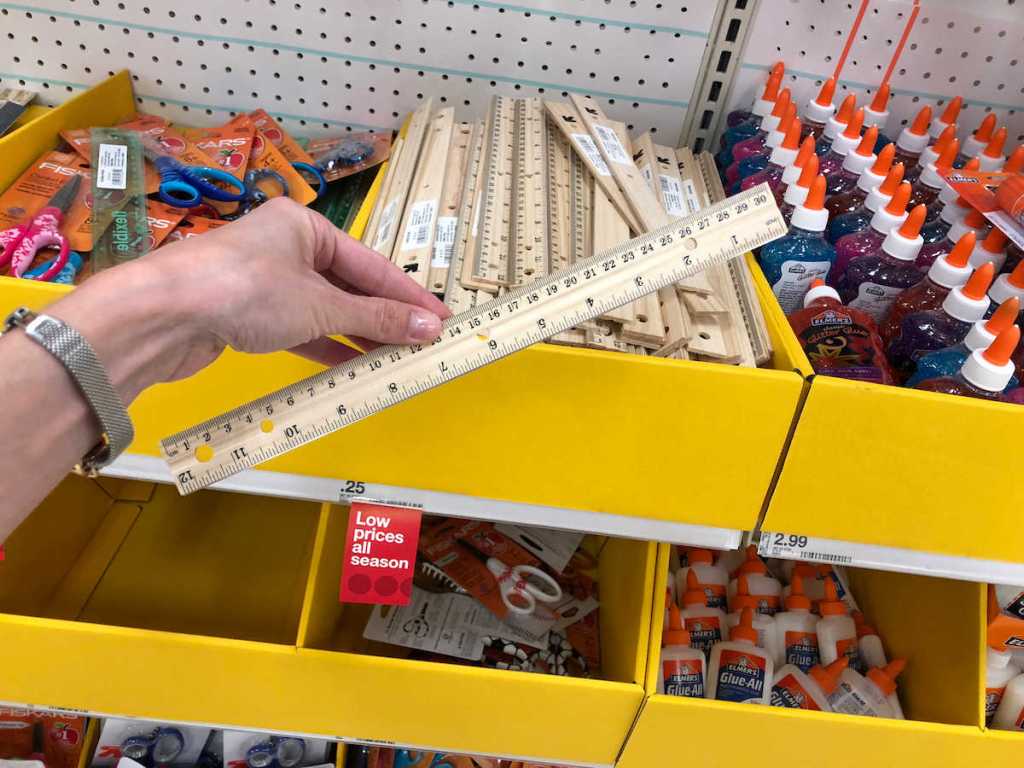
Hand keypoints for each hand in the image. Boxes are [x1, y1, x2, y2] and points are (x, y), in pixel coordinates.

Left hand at [49, 197, 451, 403]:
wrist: (162, 315)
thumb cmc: (247, 291)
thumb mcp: (321, 304)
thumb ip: (375, 318)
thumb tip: (428, 328)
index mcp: (305, 226)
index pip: (371, 264)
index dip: (408, 296)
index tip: (441, 320)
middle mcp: (285, 247)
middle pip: (348, 285)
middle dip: (384, 317)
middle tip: (423, 344)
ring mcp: (263, 282)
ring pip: (323, 310)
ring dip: (357, 335)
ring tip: (394, 359)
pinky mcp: (245, 314)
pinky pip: (297, 329)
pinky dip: (324, 346)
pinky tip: (350, 365)